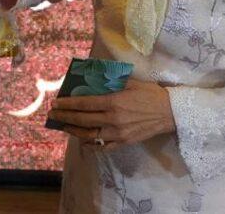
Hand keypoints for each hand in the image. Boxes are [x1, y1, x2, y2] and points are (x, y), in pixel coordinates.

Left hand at [46, 79, 175, 149]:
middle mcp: (113, 119)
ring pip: (89, 134)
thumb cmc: (151, 93)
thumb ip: (112, 81)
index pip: (85, 103)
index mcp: (114, 102)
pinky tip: (83, 140)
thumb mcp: (131, 82)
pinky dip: (90, 144)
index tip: (56, 103)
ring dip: (74, 131)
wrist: (170, 112)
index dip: (68, 104)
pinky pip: (103, 146)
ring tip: (64, 126)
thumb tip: (94, 77)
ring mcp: (118, 133)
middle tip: (53, 115)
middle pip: (83, 120)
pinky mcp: (124, 142)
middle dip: (65, 117)